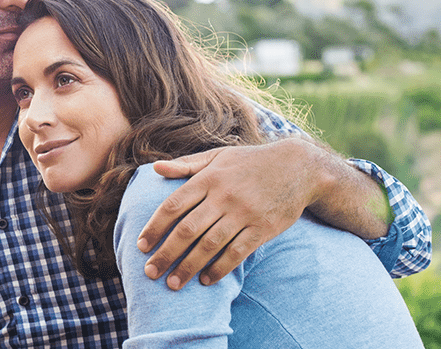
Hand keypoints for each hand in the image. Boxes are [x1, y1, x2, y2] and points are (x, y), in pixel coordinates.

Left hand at [136, 138, 320, 289]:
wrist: (299, 167)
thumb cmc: (250, 162)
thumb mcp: (217, 157)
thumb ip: (185, 165)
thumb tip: (155, 169)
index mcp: (208, 179)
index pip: (173, 206)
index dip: (154, 227)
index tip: (140, 246)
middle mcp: (223, 197)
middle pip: (187, 230)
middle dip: (166, 254)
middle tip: (149, 272)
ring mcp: (244, 214)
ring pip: (210, 245)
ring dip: (188, 267)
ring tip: (173, 284)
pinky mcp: (263, 229)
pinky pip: (237, 253)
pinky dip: (220, 268)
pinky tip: (206, 280)